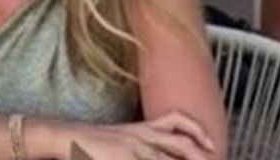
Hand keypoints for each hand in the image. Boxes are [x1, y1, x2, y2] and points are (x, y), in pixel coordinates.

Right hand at [54, 111, 216, 159]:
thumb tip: (160, 151)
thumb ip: (141, 144)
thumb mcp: (120, 137)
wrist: (66, 136)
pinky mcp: (123, 156)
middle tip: (212, 158)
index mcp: (142, 127)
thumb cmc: (92, 142)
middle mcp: (141, 134)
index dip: (199, 133)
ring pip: (167, 158)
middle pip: (181, 140)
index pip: (177, 122)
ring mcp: (133, 146)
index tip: (211, 146)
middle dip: (201, 153)